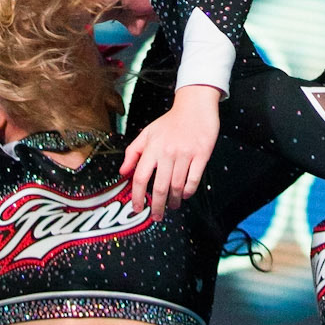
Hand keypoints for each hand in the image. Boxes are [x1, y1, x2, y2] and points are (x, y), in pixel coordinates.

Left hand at [120, 85, 220, 217]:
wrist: (194, 107)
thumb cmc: (169, 122)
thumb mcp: (147, 133)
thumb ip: (133, 153)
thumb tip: (123, 172)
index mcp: (151, 147)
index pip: (139, 177)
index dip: (137, 196)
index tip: (137, 208)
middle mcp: (167, 152)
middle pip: (159, 187)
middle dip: (156, 206)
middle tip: (156, 217)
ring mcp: (185, 154)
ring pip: (177, 186)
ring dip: (174, 201)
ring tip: (172, 206)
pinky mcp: (201, 155)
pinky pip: (193, 179)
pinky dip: (189, 191)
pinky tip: (185, 195)